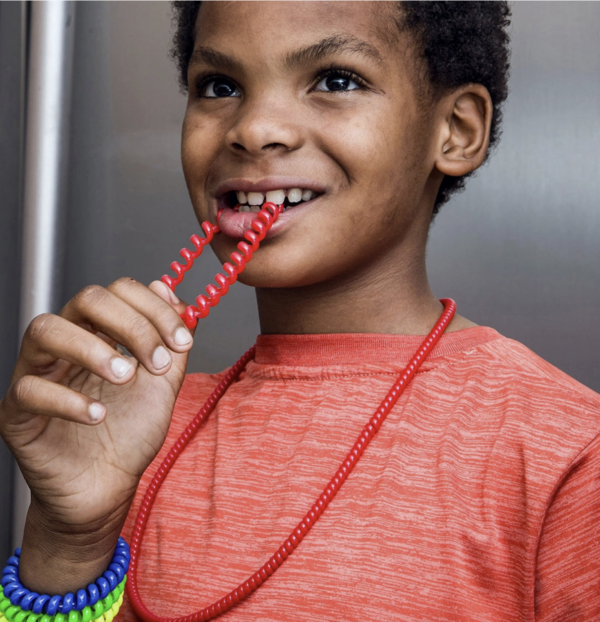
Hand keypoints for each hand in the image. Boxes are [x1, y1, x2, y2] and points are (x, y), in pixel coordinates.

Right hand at [0, 278, 192, 591]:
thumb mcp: (163, 384)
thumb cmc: (130, 433)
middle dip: (130, 324)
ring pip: (45, 330)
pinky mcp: (17, 414)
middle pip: (85, 299)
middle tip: (155, 362)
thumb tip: (174, 296)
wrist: (108, 487)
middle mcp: (66, 346)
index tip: (182, 341)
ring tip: (125, 377)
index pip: (119, 291)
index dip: (154, 308)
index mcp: (99, 333)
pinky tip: (99, 416)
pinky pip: (29, 390)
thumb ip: (172, 342)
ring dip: (93, 348)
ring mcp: (37, 375)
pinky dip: (68, 400)